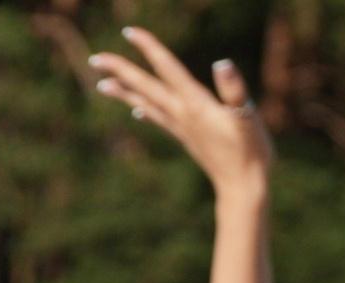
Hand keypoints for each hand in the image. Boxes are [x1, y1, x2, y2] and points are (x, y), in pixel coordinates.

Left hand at [87, 28, 271, 200]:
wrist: (242, 187)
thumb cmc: (250, 150)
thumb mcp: (247, 115)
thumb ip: (234, 89)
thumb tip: (222, 63)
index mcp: (195, 102)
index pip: (167, 67)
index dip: (149, 47)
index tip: (128, 32)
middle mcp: (182, 114)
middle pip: (145, 86)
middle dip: (121, 70)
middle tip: (94, 58)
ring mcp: (180, 127)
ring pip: (146, 103)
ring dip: (124, 92)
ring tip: (102, 84)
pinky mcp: (185, 138)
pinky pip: (159, 121)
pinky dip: (146, 112)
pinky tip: (136, 111)